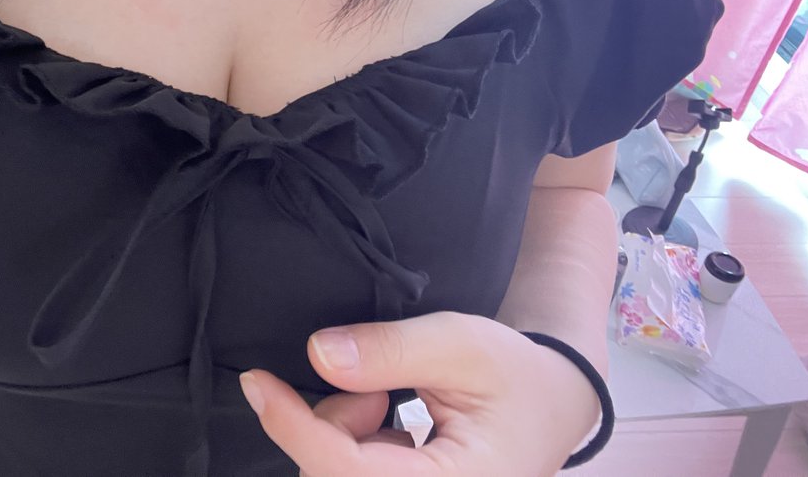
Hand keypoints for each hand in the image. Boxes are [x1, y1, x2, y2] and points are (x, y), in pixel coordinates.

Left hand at [238, 311, 601, 476]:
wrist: (548, 403)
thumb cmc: (514, 374)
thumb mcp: (462, 344)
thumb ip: (392, 350)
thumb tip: (319, 354)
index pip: (350, 470)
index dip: (297, 426)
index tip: (259, 384)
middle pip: (331, 473)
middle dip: (333, 422)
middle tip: (377, 387)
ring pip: (332, 472)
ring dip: (343, 431)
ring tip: (391, 402)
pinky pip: (346, 472)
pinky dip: (351, 441)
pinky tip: (389, 424)